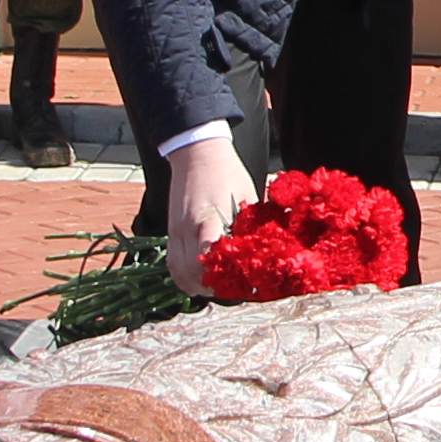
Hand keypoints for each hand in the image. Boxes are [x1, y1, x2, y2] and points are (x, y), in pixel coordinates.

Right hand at [163, 127, 254, 293]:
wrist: (197, 152)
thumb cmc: (227, 172)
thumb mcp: (247, 197)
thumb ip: (251, 226)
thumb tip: (269, 251)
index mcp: (208, 219)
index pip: (207, 259)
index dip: (224, 277)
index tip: (244, 283)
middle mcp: (187, 229)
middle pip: (193, 273)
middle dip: (214, 286)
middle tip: (235, 289)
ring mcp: (175, 231)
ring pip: (179, 272)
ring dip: (197, 285)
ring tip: (218, 287)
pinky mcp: (171, 231)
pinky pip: (172, 263)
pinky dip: (183, 277)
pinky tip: (198, 281)